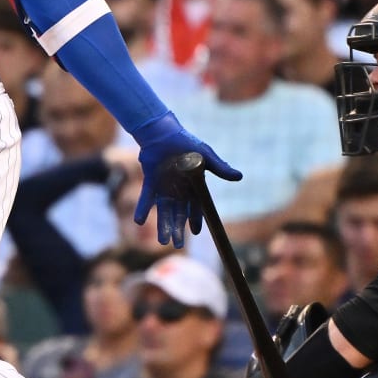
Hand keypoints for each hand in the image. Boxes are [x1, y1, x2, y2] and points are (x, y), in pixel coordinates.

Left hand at [132, 114, 241, 246]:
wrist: (163, 131)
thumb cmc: (186, 142)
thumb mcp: (205, 155)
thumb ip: (220, 168)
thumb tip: (239, 177)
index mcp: (193, 185)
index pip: (196, 206)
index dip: (195, 219)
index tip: (195, 232)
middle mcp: (178, 189)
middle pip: (179, 213)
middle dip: (178, 229)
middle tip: (178, 245)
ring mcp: (164, 187)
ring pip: (163, 211)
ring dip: (163, 225)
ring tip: (164, 242)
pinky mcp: (150, 182)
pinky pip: (146, 199)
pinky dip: (142, 210)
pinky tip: (138, 222)